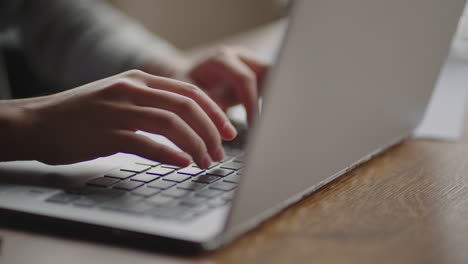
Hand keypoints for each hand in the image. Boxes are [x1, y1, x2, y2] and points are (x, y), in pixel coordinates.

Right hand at [0, 70, 236, 166]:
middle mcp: (131, 89)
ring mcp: (118, 110)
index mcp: (139, 80)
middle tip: (221, 151)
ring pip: (171, 124)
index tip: (228, 130)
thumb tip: (187, 124)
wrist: (37, 122)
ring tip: (206, 162)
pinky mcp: (106, 133)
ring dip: (195, 144)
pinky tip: (182, 163)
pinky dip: (169, 154)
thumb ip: (151, 104)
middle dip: (210, 131)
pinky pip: (146, 143)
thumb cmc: (82, 114)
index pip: (189, 91)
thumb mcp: (120, 97)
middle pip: (186, 106)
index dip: (214, 111)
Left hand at [144, 47, 269, 123]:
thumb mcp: (192, 101)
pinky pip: (272, 83)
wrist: (182, 80)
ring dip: (274, 97)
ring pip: (274, 75)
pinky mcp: (255, 72)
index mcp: (220, 60)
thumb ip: (210, 111)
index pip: (245, 79)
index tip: (256, 126)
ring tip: (271, 120)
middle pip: (268, 70)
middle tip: (271, 123)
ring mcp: (248, 62)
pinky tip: (269, 117)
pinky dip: (271, 99)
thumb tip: (229, 132)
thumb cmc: (183, 91)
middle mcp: (237, 56)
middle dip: (272, 96)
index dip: (252, 104)